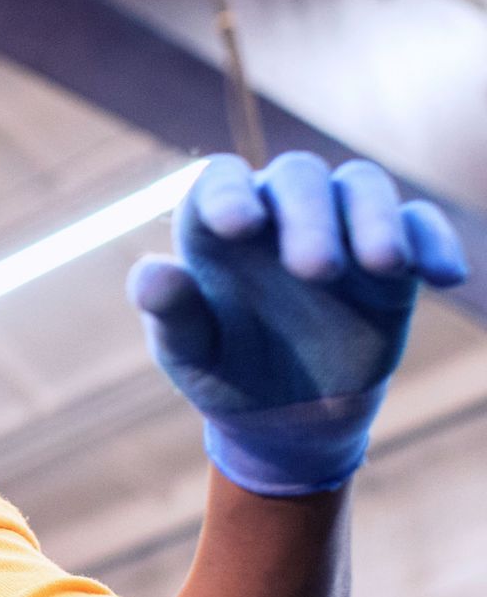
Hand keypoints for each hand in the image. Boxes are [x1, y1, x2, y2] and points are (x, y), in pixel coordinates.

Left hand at [128, 152, 469, 496]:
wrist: (284, 418)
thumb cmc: (224, 373)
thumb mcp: (190, 354)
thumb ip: (173, 314)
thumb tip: (153, 274)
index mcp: (218, 229)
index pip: (219, 179)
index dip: (227, 192)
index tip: (238, 226)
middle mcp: (279, 214)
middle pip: (297, 177)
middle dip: (309, 215)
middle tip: (315, 270)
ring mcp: (339, 228)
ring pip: (361, 186)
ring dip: (375, 218)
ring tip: (382, 265)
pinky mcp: (391, 259)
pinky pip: (420, 227)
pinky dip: (432, 243)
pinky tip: (443, 277)